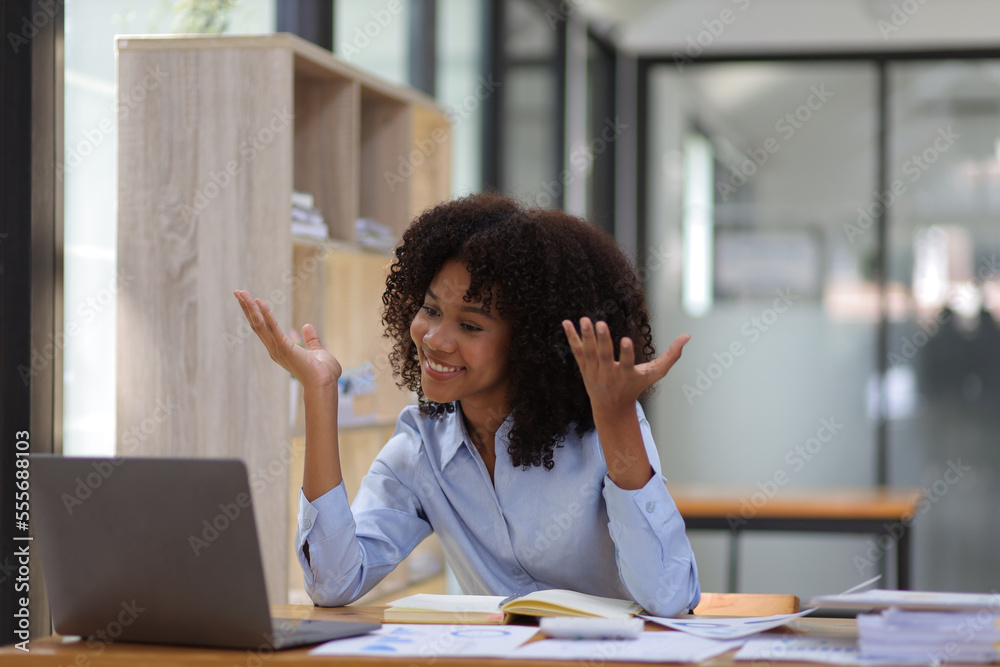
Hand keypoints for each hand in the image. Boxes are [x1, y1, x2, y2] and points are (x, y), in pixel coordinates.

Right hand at [234, 290, 341, 390]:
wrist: (325, 384)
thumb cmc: (323, 373)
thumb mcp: (318, 352)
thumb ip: (311, 340)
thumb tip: (307, 326)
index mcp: (281, 349)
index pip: (263, 328)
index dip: (255, 314)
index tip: (249, 299)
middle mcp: (274, 349)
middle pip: (256, 325)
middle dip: (246, 307)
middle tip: (237, 291)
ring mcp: (277, 349)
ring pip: (259, 325)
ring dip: (250, 307)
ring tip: (241, 292)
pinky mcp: (284, 348)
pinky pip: (273, 328)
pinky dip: (266, 314)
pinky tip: (259, 302)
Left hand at [561, 317, 689, 413]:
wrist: (611, 407)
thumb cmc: (636, 386)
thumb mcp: (655, 374)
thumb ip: (671, 356)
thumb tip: (687, 335)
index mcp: (626, 375)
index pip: (627, 363)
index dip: (626, 353)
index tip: (626, 340)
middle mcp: (608, 374)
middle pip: (604, 356)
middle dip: (602, 341)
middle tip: (599, 324)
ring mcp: (594, 371)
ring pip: (589, 353)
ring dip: (586, 336)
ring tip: (586, 319)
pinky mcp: (584, 368)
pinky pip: (577, 351)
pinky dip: (571, 337)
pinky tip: (566, 322)